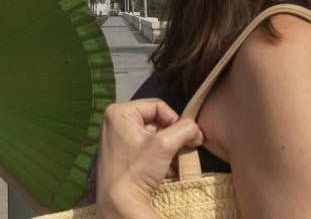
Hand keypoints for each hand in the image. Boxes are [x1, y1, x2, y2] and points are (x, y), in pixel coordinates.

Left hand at [96, 99, 203, 217]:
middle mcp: (114, 123)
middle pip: (156, 122)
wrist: (120, 204)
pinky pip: (144, 150)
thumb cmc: (137, 170)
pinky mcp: (120, 156)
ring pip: (152, 137)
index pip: (158, 106)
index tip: (184, 138)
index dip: (175, 120)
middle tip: (182, 151)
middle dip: (172, 138)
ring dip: (168, 151)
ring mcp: (116, 140)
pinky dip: (158, 159)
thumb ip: (185, 129)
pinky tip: (165, 172)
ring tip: (174, 163)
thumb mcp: (166, 145)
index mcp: (119, 112)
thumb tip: (196, 130)